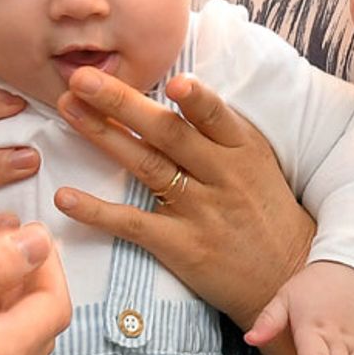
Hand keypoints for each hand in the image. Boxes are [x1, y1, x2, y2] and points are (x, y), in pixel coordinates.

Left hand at [51, 68, 313, 327]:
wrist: (288, 276)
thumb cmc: (265, 210)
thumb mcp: (257, 162)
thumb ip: (218, 130)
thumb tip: (173, 85)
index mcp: (242, 148)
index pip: (216, 116)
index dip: (196, 99)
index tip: (171, 78)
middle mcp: (222, 175)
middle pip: (167, 133)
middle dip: (122, 101)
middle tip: (82, 77)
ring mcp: (201, 211)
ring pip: (146, 166)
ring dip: (102, 135)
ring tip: (68, 110)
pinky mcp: (182, 246)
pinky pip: (133, 224)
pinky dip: (97, 211)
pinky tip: (65, 197)